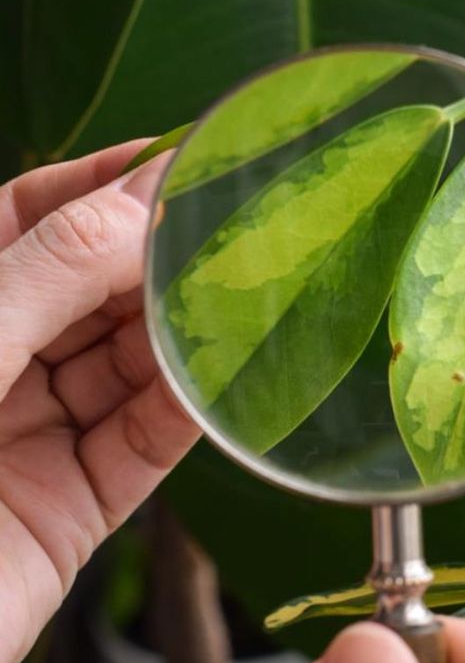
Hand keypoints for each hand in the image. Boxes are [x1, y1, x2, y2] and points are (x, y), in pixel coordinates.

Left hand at [0, 143, 199, 662]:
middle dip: (154, 259)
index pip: (25, 220)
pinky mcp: (72, 506)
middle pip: (88, 291)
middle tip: (231, 228)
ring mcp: (29, 436)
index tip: (174, 155)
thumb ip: (48, 272)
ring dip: (180, 332)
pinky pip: (143, 443)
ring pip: (124, 365)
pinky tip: (221, 377)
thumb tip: (141, 198)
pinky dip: (186, 410)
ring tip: (242, 295)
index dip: (97, 181)